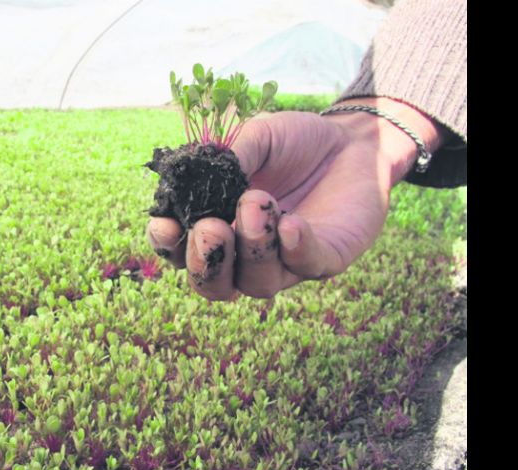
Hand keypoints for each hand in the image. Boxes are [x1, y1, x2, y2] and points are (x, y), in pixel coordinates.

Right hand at [146, 97, 448, 300]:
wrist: (352, 141)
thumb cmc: (294, 142)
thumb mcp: (258, 137)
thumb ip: (232, 156)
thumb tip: (204, 172)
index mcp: (216, 224)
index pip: (178, 249)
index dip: (166, 244)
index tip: (165, 225)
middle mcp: (243, 253)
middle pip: (211, 284)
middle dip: (205, 262)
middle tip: (211, 228)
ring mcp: (283, 263)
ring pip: (256, 284)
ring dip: (251, 248)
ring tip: (259, 203)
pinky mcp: (323, 260)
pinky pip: (303, 267)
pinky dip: (294, 248)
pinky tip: (292, 221)